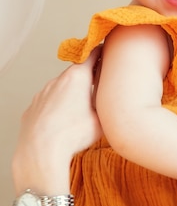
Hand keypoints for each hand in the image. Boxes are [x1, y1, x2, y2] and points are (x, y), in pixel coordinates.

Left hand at [12, 51, 101, 191]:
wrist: (40, 152)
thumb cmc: (72, 135)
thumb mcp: (103, 117)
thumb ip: (108, 102)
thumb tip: (114, 99)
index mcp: (78, 77)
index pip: (92, 54)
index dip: (102, 53)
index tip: (107, 53)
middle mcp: (58, 80)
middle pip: (76, 72)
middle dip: (87, 79)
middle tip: (97, 91)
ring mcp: (43, 93)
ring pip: (61, 88)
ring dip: (70, 95)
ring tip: (78, 114)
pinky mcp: (33, 107)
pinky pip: (48, 102)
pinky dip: (56, 107)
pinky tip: (62, 123)